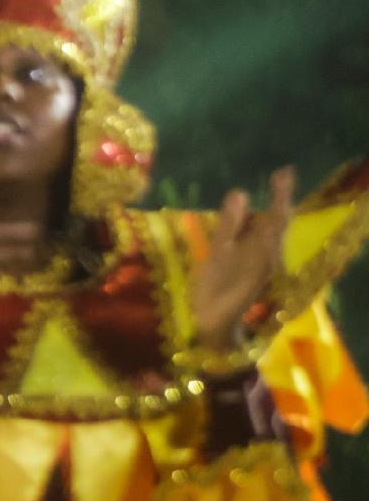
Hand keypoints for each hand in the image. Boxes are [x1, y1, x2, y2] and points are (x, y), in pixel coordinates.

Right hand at [192, 168, 294, 351]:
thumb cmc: (217, 294)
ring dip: (268, 214)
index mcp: (265, 251)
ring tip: (267, 195)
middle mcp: (269, 255)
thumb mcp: (218, 256)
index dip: (281, 194)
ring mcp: (261, 264)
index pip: (277, 216)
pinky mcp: (252, 271)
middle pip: (277, 223)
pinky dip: (255, 228)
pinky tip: (248, 224)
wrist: (217, 329)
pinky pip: (259, 242)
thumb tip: (240, 191)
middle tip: (279, 177)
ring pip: (269, 233)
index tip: (284, 171)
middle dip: (279, 200)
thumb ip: (229, 224)